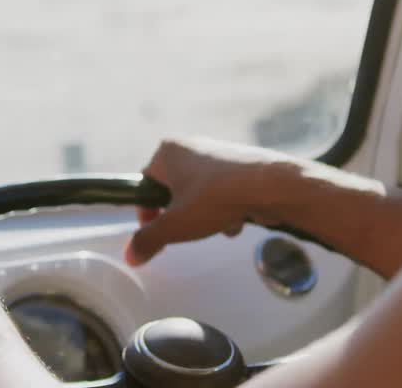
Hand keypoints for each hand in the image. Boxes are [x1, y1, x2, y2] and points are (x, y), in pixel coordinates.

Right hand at [125, 138, 293, 265]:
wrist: (271, 186)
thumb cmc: (215, 198)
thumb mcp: (174, 225)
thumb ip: (148, 241)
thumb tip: (130, 256)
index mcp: (168, 151)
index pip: (145, 184)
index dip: (147, 213)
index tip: (155, 234)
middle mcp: (191, 146)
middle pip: (175, 193)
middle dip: (184, 217)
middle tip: (191, 229)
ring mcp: (217, 154)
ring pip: (200, 197)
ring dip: (207, 218)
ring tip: (220, 224)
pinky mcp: (239, 166)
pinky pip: (222, 194)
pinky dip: (226, 210)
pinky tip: (238, 218)